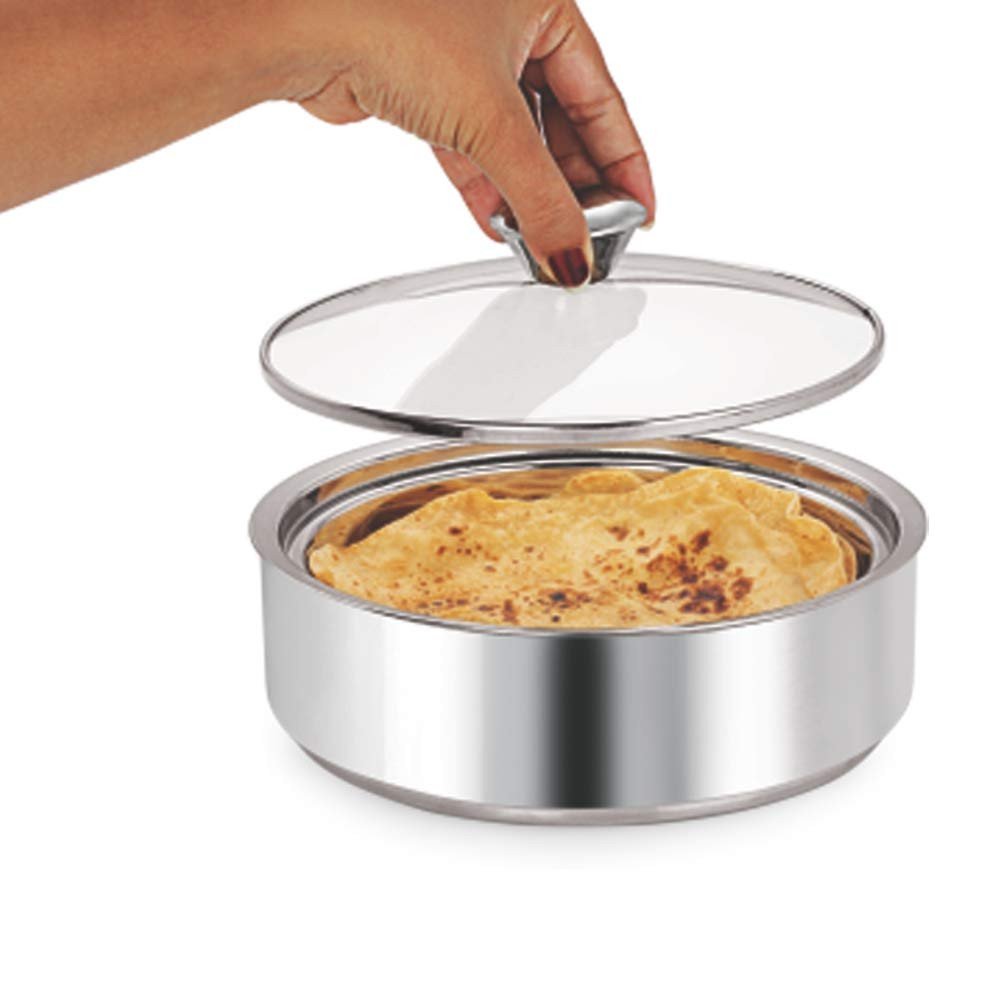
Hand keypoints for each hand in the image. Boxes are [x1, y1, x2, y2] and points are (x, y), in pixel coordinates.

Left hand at [293, 0, 654, 285]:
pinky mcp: (427, 90)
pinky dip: (487, 187)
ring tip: (546, 241)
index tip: (641, 211)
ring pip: (515, 139)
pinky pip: (473, 148)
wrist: (302, 29)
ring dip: (528, 194)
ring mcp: (464, 57)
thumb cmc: (392, 21)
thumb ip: (542, 198)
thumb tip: (572, 255)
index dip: (626, 162)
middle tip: (589, 238)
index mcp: (544, 1)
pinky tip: (502, 224)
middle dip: (573, 187)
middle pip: (560, 123)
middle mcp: (507, 23)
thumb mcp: (492, 120)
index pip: (604, 98)